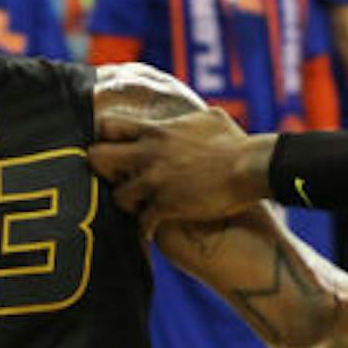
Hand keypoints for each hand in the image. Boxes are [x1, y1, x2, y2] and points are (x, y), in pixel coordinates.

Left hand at [89, 107, 269, 234]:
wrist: (250, 167)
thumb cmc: (235, 141)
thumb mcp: (209, 118)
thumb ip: (187, 119)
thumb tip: (187, 117)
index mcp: (156, 131)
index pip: (108, 127)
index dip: (105, 139)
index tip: (111, 149)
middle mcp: (148, 154)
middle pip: (97, 158)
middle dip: (101, 171)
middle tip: (116, 180)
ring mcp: (155, 182)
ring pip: (117, 197)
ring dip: (126, 203)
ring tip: (138, 207)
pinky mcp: (166, 206)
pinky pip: (143, 224)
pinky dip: (146, 229)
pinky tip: (152, 230)